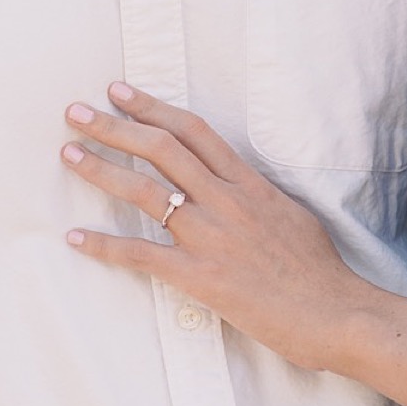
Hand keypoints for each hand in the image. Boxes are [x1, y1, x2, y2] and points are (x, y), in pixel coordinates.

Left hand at [62, 82, 368, 369]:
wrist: (337, 313)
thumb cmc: (320, 272)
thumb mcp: (290, 215)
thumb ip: (255, 197)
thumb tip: (234, 188)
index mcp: (249, 183)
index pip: (193, 130)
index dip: (152, 107)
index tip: (119, 92)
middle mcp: (227, 200)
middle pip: (161, 148)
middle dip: (114, 126)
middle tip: (76, 112)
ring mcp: (212, 236)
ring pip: (145, 190)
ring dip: (102, 169)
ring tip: (69, 154)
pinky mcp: (201, 276)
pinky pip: (141, 254)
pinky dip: (104, 245)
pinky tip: (75, 238)